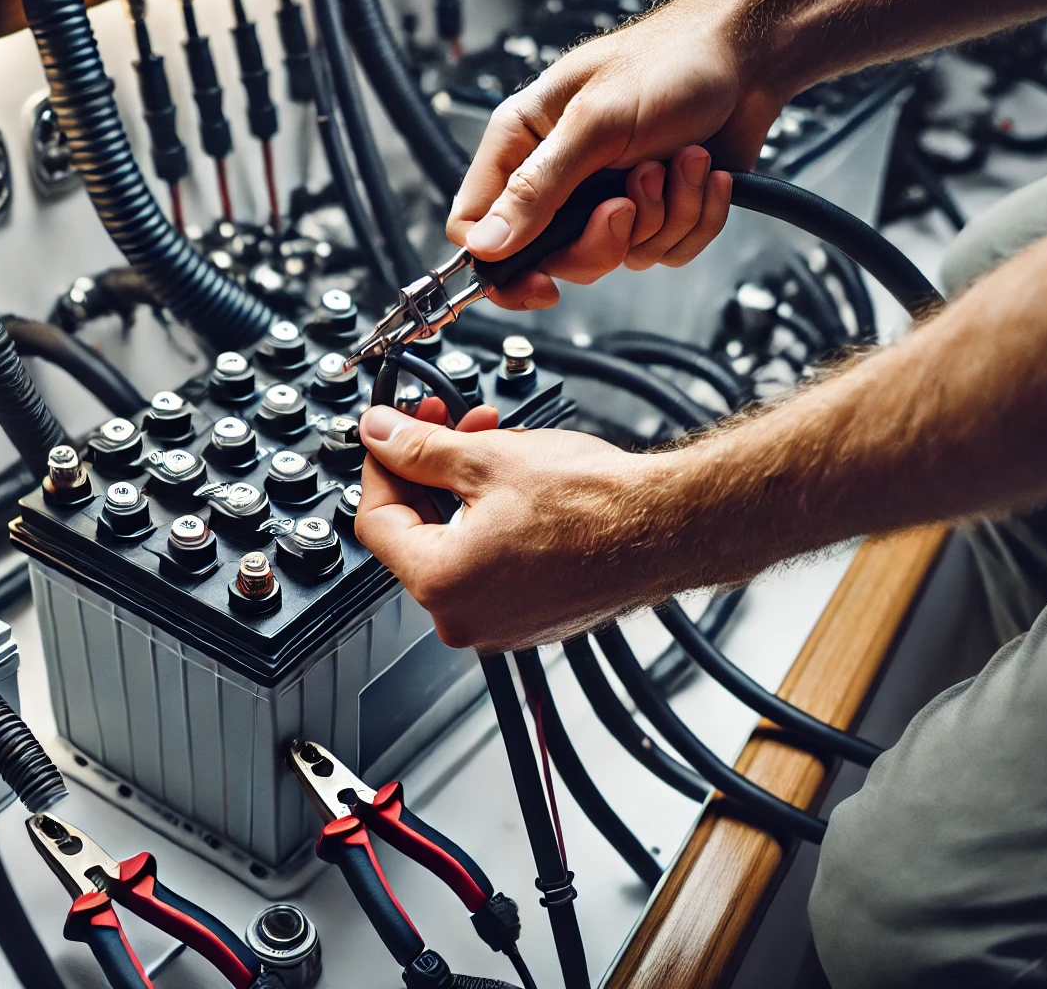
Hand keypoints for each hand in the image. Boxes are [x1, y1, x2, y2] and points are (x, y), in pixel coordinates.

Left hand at [355, 405, 686, 650]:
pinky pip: (489, 565)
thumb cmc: (598, 505)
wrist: (671, 527)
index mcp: (441, 584)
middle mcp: (464, 618)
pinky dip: (491, 522)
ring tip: (492, 443)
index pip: (375, 521)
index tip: (391, 432)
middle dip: (427, 471)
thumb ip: (418, 449)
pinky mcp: (531, 618)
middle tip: (443, 423)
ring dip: (462, 491)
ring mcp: (500, 624)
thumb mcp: (488, 459)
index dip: (380, 466)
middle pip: (415, 534)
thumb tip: (380, 435)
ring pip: (454, 545)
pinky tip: (515, 483)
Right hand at [447, 0, 786, 309]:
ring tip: (674, 160)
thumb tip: (488, 245)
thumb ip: (538, 188)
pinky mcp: (656, 212)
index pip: (478, 226)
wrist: (744, 61)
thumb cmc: (667, 64)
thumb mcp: (594, 124)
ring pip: (619, 258)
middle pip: (555, 257)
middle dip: (604, 239)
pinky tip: (698, 171)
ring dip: (662, 215)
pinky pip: (666, 251)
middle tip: (628, 200)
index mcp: (523, 146)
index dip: (502, 266)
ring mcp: (607, 199)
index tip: (542, 282)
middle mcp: (560, 177)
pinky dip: (693, 216)